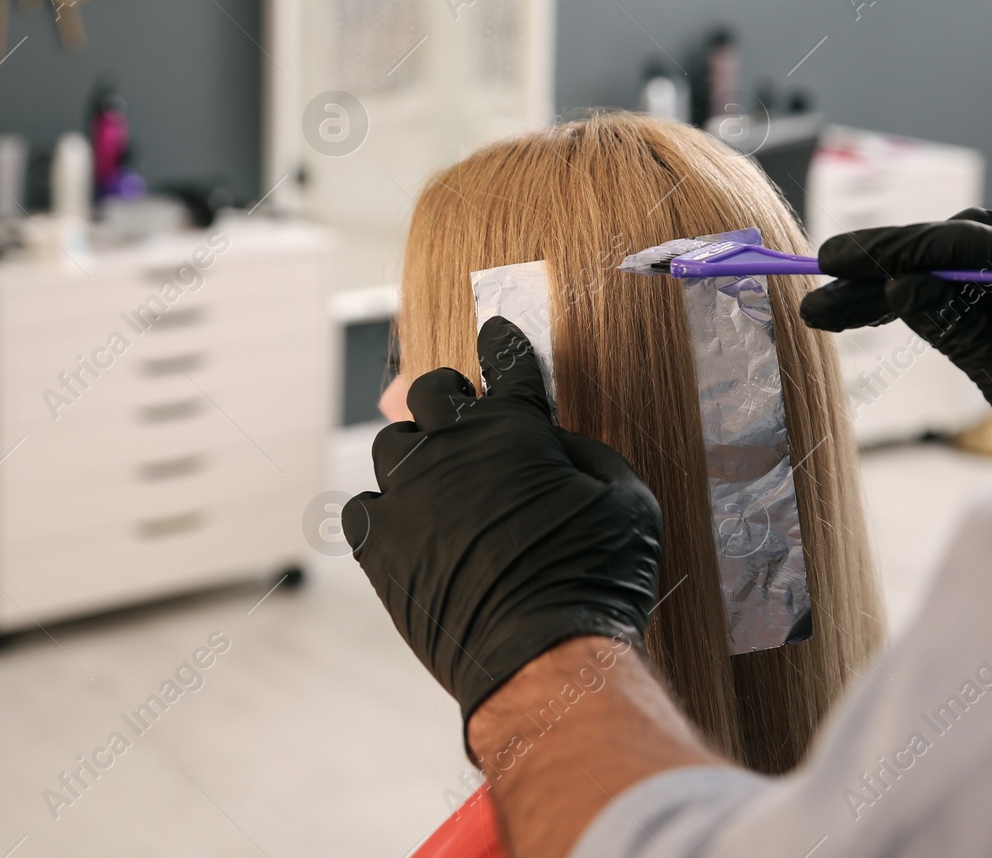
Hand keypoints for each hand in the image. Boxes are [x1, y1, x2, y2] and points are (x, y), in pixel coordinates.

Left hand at [343, 317, 662, 735]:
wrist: (542, 655)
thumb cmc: (597, 576)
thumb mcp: (628, 497)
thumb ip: (586, 453)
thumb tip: (554, 443)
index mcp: (513, 425)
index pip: (505, 362)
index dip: (504, 345)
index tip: (497, 335)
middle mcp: (451, 446)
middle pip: (431, 391)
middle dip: (450, 395)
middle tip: (464, 412)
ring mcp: (407, 493)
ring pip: (392, 444)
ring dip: (415, 450)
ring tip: (434, 474)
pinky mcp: (378, 544)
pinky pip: (363, 506)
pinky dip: (383, 509)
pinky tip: (404, 524)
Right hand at [798, 208, 991, 448]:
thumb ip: (966, 334)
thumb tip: (901, 286)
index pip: (976, 247)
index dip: (904, 249)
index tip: (841, 261)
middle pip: (961, 248)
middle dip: (885, 265)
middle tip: (820, 280)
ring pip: (957, 270)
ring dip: (891, 286)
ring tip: (828, 309)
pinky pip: (966, 295)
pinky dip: (918, 302)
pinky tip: (874, 311)